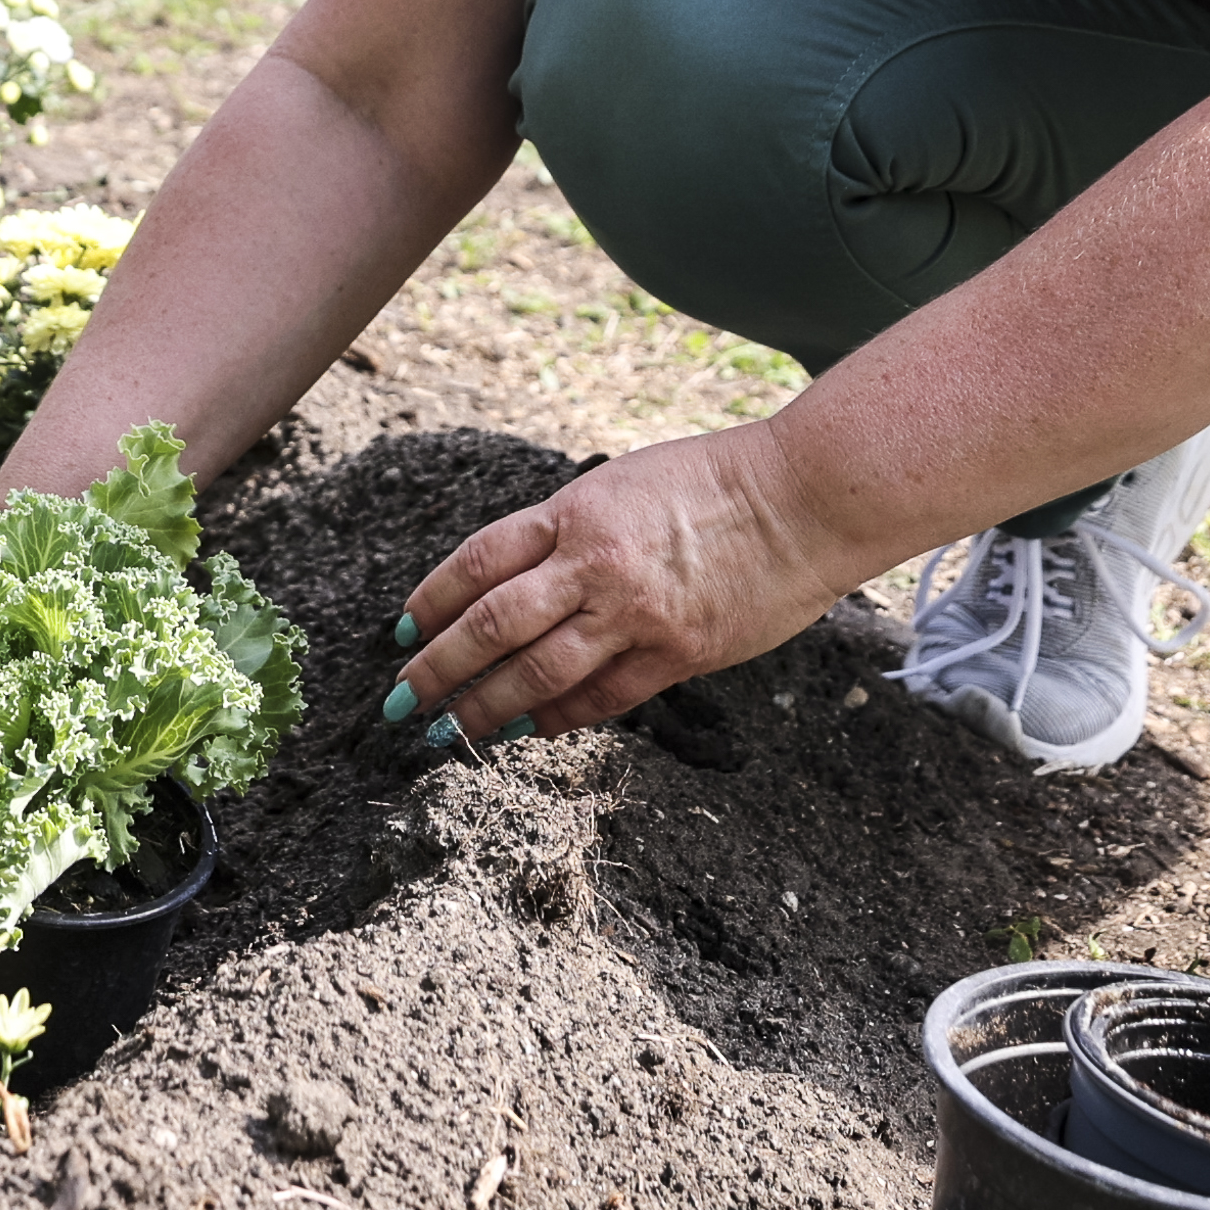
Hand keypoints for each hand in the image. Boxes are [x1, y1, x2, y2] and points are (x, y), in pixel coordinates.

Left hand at [385, 426, 857, 752]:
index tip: (403, 628)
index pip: (478, 561)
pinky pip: (604, 696)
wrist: (806, 497)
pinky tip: (535, 730)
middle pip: (491, 626)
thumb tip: (519, 579)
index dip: (431, 599)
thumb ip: (570, 528)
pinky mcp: (678, 652)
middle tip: (404, 700)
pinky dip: (562, 717)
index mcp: (575, 512)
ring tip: (453, 730)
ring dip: (488, 707)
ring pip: (539, 674)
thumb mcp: (624, 482)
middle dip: (439, 668)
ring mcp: (636, 614)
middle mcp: (595, 565)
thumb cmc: (718, 479)